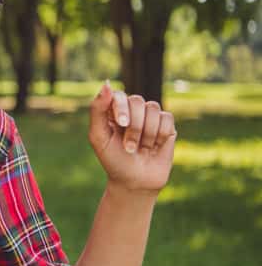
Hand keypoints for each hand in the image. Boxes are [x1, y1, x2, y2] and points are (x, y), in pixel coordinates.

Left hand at [88, 81, 176, 195]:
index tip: (122, 124)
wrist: (135, 182)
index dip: (122, 108)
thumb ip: (98, 110)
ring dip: (147, 133)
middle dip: (134, 127)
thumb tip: (107, 84)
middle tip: (129, 147)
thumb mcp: (99, 137)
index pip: (119, 95)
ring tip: (141, 148)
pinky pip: (167, 118)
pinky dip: (160, 135)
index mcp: (112, 110)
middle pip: (138, 101)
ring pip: (153, 108)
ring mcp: (149, 116)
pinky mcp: (166, 125)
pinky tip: (154, 146)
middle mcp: (131, 110)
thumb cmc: (113, 160)